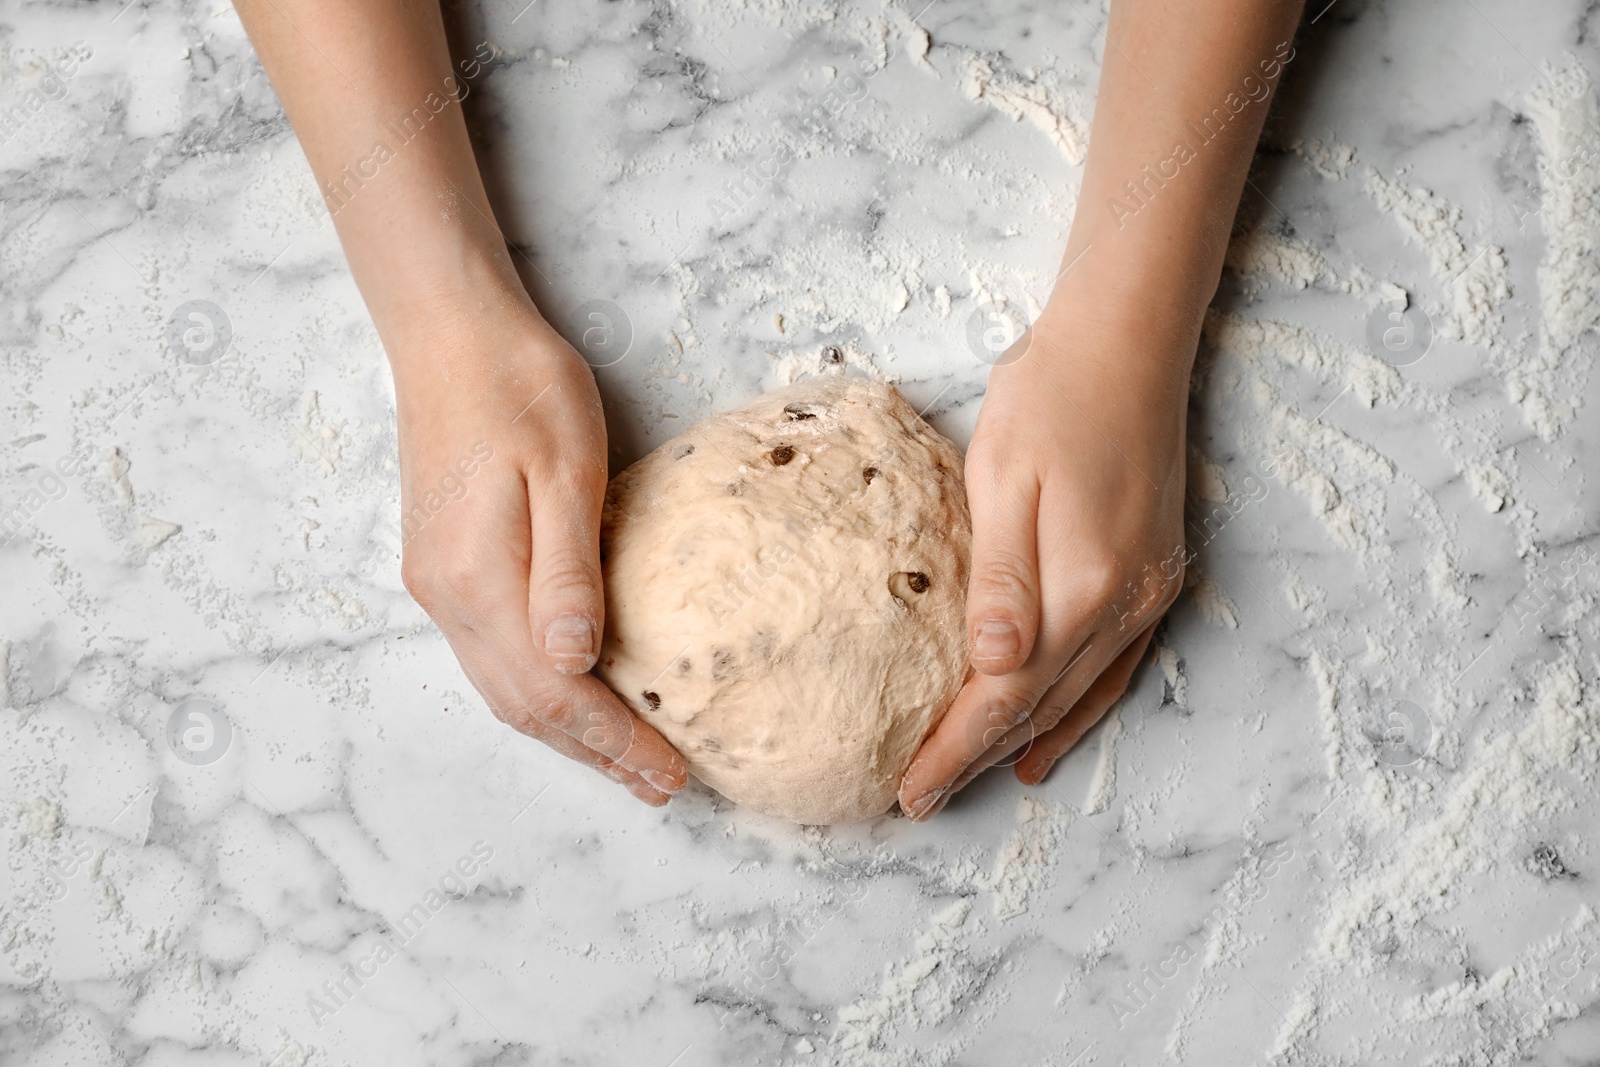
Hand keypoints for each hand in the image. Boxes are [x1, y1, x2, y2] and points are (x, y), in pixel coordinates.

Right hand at [392, 301, 687, 804]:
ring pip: (504, 689)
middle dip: (596, 753)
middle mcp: (448, 596)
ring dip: (566, 733)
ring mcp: (437, 584)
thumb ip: (566, 570)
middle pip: (525, 707)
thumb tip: (573, 664)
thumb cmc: (520, 388)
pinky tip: (570, 696)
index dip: (613, 740)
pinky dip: (537, 694)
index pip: (553, 692)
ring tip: (624, 761)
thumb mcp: (563, 468)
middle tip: (661, 785)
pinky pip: (490, 657)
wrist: (449, 333)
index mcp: (479, 577)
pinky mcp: (440, 566)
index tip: (671, 771)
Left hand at [897, 306, 1190, 819]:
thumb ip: (1003, 580)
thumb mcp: (1006, 479)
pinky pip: (1114, 668)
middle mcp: (1124, 604)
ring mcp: (1149, 593)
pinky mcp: (1157, 576)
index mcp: (1080, 587)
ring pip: (1078, 696)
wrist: (1126, 342)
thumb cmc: (1051, 398)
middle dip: (979, 759)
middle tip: (922, 799)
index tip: (911, 792)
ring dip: (1025, 743)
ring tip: (976, 782)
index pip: (1006, 697)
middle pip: (1040, 708)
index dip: (957, 750)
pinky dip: (1078, 710)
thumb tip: (993, 667)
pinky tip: (1052, 736)